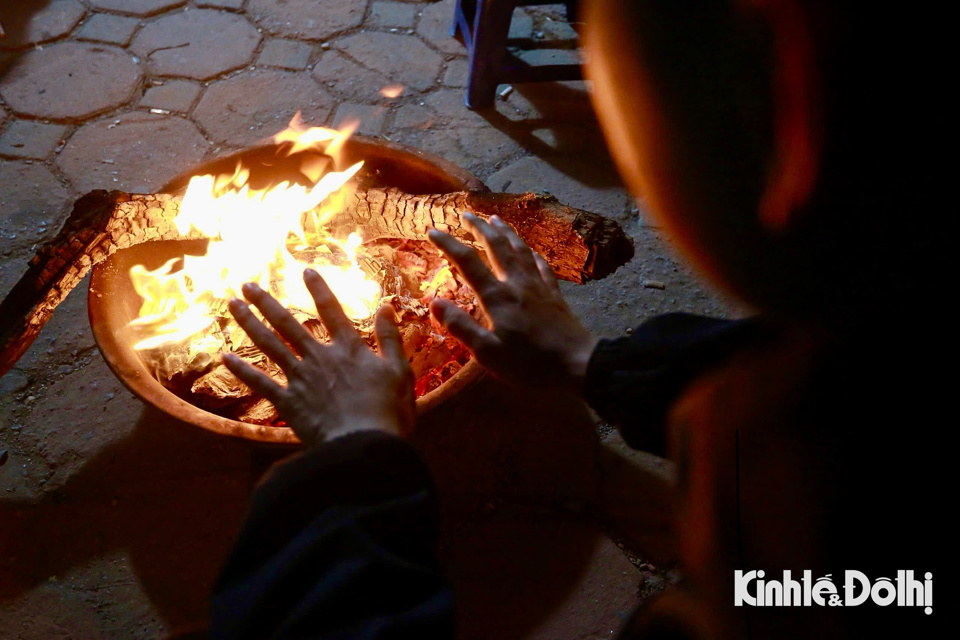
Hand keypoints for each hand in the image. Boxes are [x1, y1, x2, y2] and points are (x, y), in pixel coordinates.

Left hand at [222, 269, 414, 446]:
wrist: (364, 445)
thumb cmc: (388, 411)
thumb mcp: (399, 371)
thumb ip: (390, 338)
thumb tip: (386, 307)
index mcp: (348, 349)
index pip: (331, 310)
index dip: (318, 289)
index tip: (304, 270)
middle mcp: (319, 357)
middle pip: (288, 323)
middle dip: (266, 302)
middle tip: (247, 284)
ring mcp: (300, 379)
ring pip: (269, 345)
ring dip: (249, 324)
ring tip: (233, 305)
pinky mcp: (289, 403)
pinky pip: (261, 383)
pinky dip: (242, 370)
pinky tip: (225, 357)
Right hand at [428, 214, 598, 394]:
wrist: (578, 363)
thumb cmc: (529, 363)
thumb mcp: (487, 352)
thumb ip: (460, 326)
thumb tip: (434, 302)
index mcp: (497, 296)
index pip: (467, 262)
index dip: (448, 243)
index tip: (432, 230)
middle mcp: (517, 283)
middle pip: (496, 246)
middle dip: (479, 227)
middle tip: (467, 214)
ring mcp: (539, 286)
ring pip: (520, 249)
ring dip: (506, 232)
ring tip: (496, 219)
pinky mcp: (555, 294)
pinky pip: (542, 265)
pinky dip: (532, 253)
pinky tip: (531, 250)